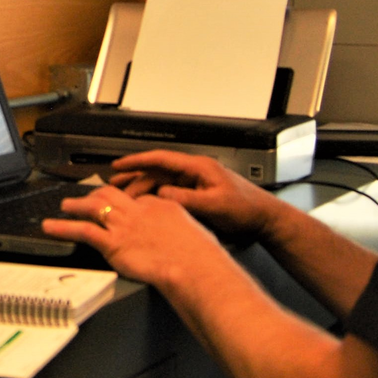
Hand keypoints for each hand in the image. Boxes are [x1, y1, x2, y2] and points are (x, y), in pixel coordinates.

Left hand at [43, 184, 220, 289]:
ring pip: (92, 207)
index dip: (123, 201)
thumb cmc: (199, 256)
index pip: (135, 198)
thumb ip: (178, 229)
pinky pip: (82, 231)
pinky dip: (63, 228)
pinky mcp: (112, 243)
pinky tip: (51, 227)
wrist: (193, 266)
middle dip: (95, 195)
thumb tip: (178, 236)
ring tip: (64, 206)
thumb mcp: (193, 232)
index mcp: (159, 206)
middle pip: (110, 195)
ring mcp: (123, 225)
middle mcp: (138, 211)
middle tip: (86, 198)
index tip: (118, 205)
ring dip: (75, 206)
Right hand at [104, 150, 282, 244]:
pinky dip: (154, 197)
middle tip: (114, 184)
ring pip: (161, 182)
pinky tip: (145, 205)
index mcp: (199, 168)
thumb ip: (186, 200)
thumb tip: (161, 195)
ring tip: (123, 195)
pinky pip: (170, 193)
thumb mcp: (214, 205)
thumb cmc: (246, 208)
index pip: (161, 159)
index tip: (119, 165)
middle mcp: (195, 172)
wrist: (264, 218)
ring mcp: (195, 183)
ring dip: (142, 187)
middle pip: (157, 170)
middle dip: (134, 176)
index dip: (137, 161)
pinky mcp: (197, 194)